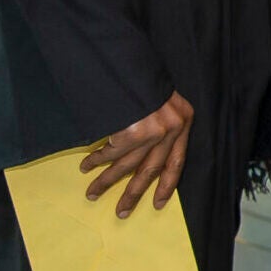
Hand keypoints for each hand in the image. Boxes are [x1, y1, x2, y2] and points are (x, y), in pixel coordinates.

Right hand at [79, 90, 193, 216]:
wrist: (128, 58)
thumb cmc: (142, 80)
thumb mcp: (161, 101)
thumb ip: (161, 125)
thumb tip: (144, 156)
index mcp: (184, 119)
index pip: (178, 160)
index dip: (167, 184)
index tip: (158, 203)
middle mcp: (173, 127)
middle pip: (152, 169)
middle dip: (134, 193)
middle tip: (122, 212)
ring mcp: (154, 131)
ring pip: (127, 165)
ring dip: (107, 180)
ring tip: (92, 193)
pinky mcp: (134, 132)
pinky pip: (111, 152)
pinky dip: (97, 160)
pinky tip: (87, 165)